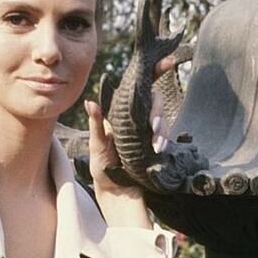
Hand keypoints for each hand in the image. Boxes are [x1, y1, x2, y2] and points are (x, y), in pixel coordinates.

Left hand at [84, 56, 174, 226]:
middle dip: (156, 108)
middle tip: (152, 124)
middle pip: (154, 100)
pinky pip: (164, 134)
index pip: (136, 89)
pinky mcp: (156, 146)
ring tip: (155, 141)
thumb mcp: (96, 149)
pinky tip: (158, 147)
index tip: (166, 60)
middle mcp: (136, 120)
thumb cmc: (103, 171)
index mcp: (121, 115)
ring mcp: (148, 133)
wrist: (116, 198)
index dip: (152, 72)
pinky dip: (162, 137)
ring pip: (161, 117)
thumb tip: (90, 102)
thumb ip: (97, 127)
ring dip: (160, 125)